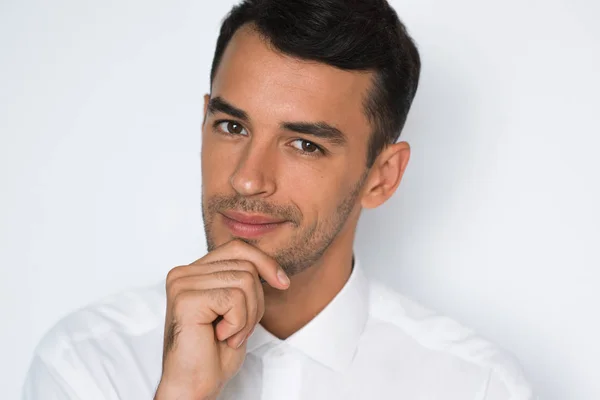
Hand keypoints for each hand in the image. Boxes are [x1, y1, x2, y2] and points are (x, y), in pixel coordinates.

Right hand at [154, 239, 290, 399]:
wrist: (195, 385)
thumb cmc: (214, 352)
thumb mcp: (237, 307)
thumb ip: (243, 279)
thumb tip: (269, 263)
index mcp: (193, 271)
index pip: (237, 248)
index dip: (265, 262)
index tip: (283, 283)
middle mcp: (183, 273)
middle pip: (245, 264)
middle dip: (256, 300)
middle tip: (239, 328)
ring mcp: (182, 284)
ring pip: (245, 280)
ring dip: (247, 316)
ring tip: (229, 334)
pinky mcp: (186, 299)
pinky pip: (235, 299)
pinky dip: (238, 323)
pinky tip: (220, 337)